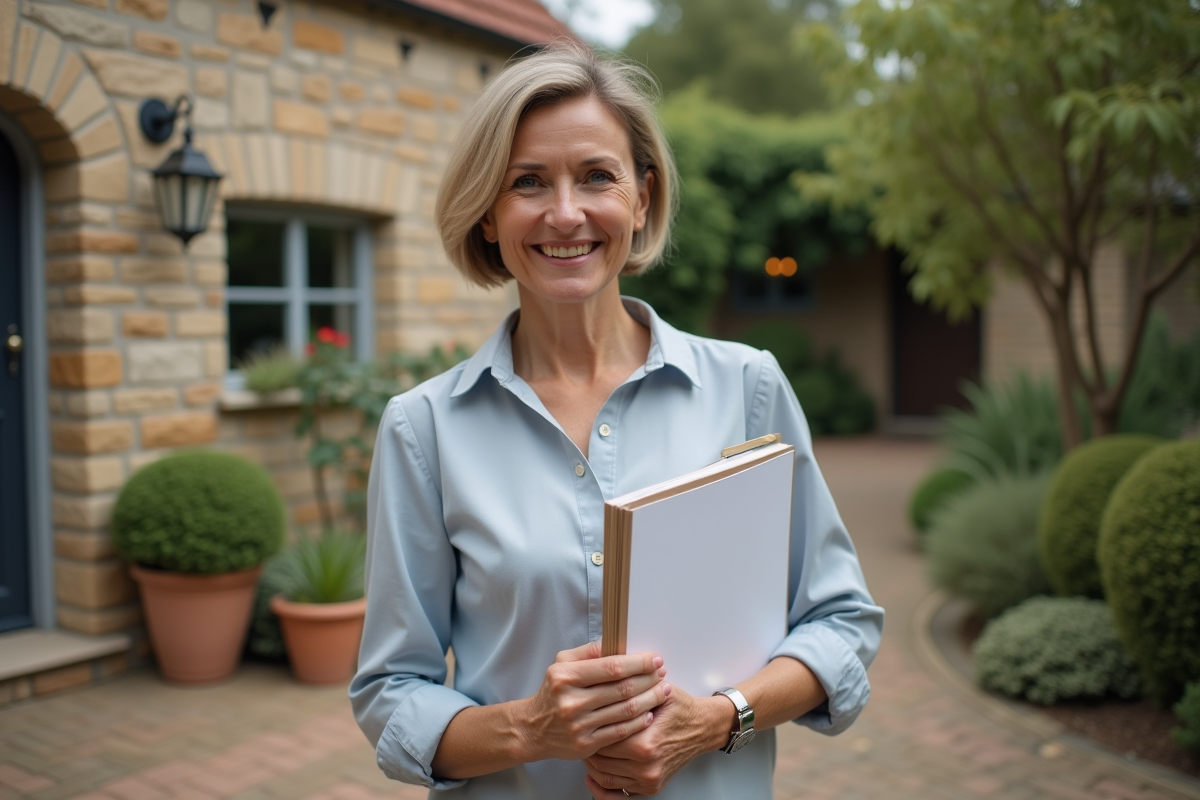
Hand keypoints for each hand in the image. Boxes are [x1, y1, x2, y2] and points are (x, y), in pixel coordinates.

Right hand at [517, 641, 669, 762]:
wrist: (533, 728)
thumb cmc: (553, 692)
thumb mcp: (562, 664)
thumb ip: (588, 652)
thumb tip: (616, 643)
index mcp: (566, 676)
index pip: (612, 667)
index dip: (639, 663)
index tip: (655, 659)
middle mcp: (571, 701)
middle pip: (623, 689)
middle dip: (649, 679)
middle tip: (663, 674)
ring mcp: (579, 725)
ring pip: (625, 710)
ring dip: (650, 699)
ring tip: (663, 691)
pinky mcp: (585, 745)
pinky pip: (621, 732)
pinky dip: (639, 722)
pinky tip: (649, 713)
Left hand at [583, 685, 729, 796]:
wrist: (703, 728)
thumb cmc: (681, 709)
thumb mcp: (659, 690)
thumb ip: (632, 686)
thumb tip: (606, 671)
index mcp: (645, 743)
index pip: (603, 737)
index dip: (591, 726)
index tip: (585, 717)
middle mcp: (646, 766)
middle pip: (600, 758)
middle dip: (589, 743)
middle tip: (582, 730)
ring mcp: (648, 780)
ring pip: (604, 776)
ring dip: (591, 763)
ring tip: (587, 747)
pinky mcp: (650, 788)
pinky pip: (616, 793)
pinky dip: (601, 787)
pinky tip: (592, 775)